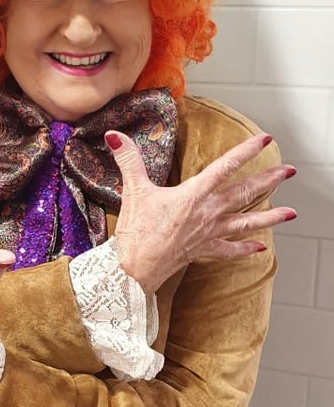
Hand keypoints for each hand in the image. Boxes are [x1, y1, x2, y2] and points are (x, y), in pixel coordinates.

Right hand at [106, 131, 296, 293]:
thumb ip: (128, 160)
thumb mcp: (133, 191)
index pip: (224, 167)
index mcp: (193, 195)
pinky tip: (260, 247)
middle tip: (289, 171)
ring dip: (270, 217)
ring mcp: (207, 234)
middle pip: (244, 194)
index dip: (245, 152)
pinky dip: (245, 249)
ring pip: (245, 223)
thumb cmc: (136, 233)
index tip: (263, 140)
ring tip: (292, 213)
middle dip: (268, 181)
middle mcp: (207, 214)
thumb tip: (115, 136)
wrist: (134, 270)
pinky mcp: (202, 251)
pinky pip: (229, 250)